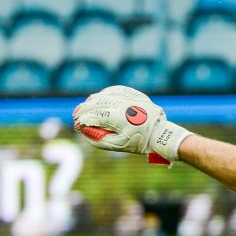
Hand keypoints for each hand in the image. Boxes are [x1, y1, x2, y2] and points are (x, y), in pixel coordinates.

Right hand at [71, 85, 191, 164]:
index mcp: (120, 118)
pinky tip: (99, 97)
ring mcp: (130, 98)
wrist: (160, 134)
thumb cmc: (139, 142)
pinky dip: (105, 93)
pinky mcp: (135, 95)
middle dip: (84, 109)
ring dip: (93, 100)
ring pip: (106, 95)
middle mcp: (124, 105)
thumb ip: (99, 140)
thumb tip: (84, 132)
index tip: (76, 125)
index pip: (95, 116)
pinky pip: (117, 90)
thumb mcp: (118, 145)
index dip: (83, 120)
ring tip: (84, 106)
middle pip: (97, 103)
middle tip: (75, 115)